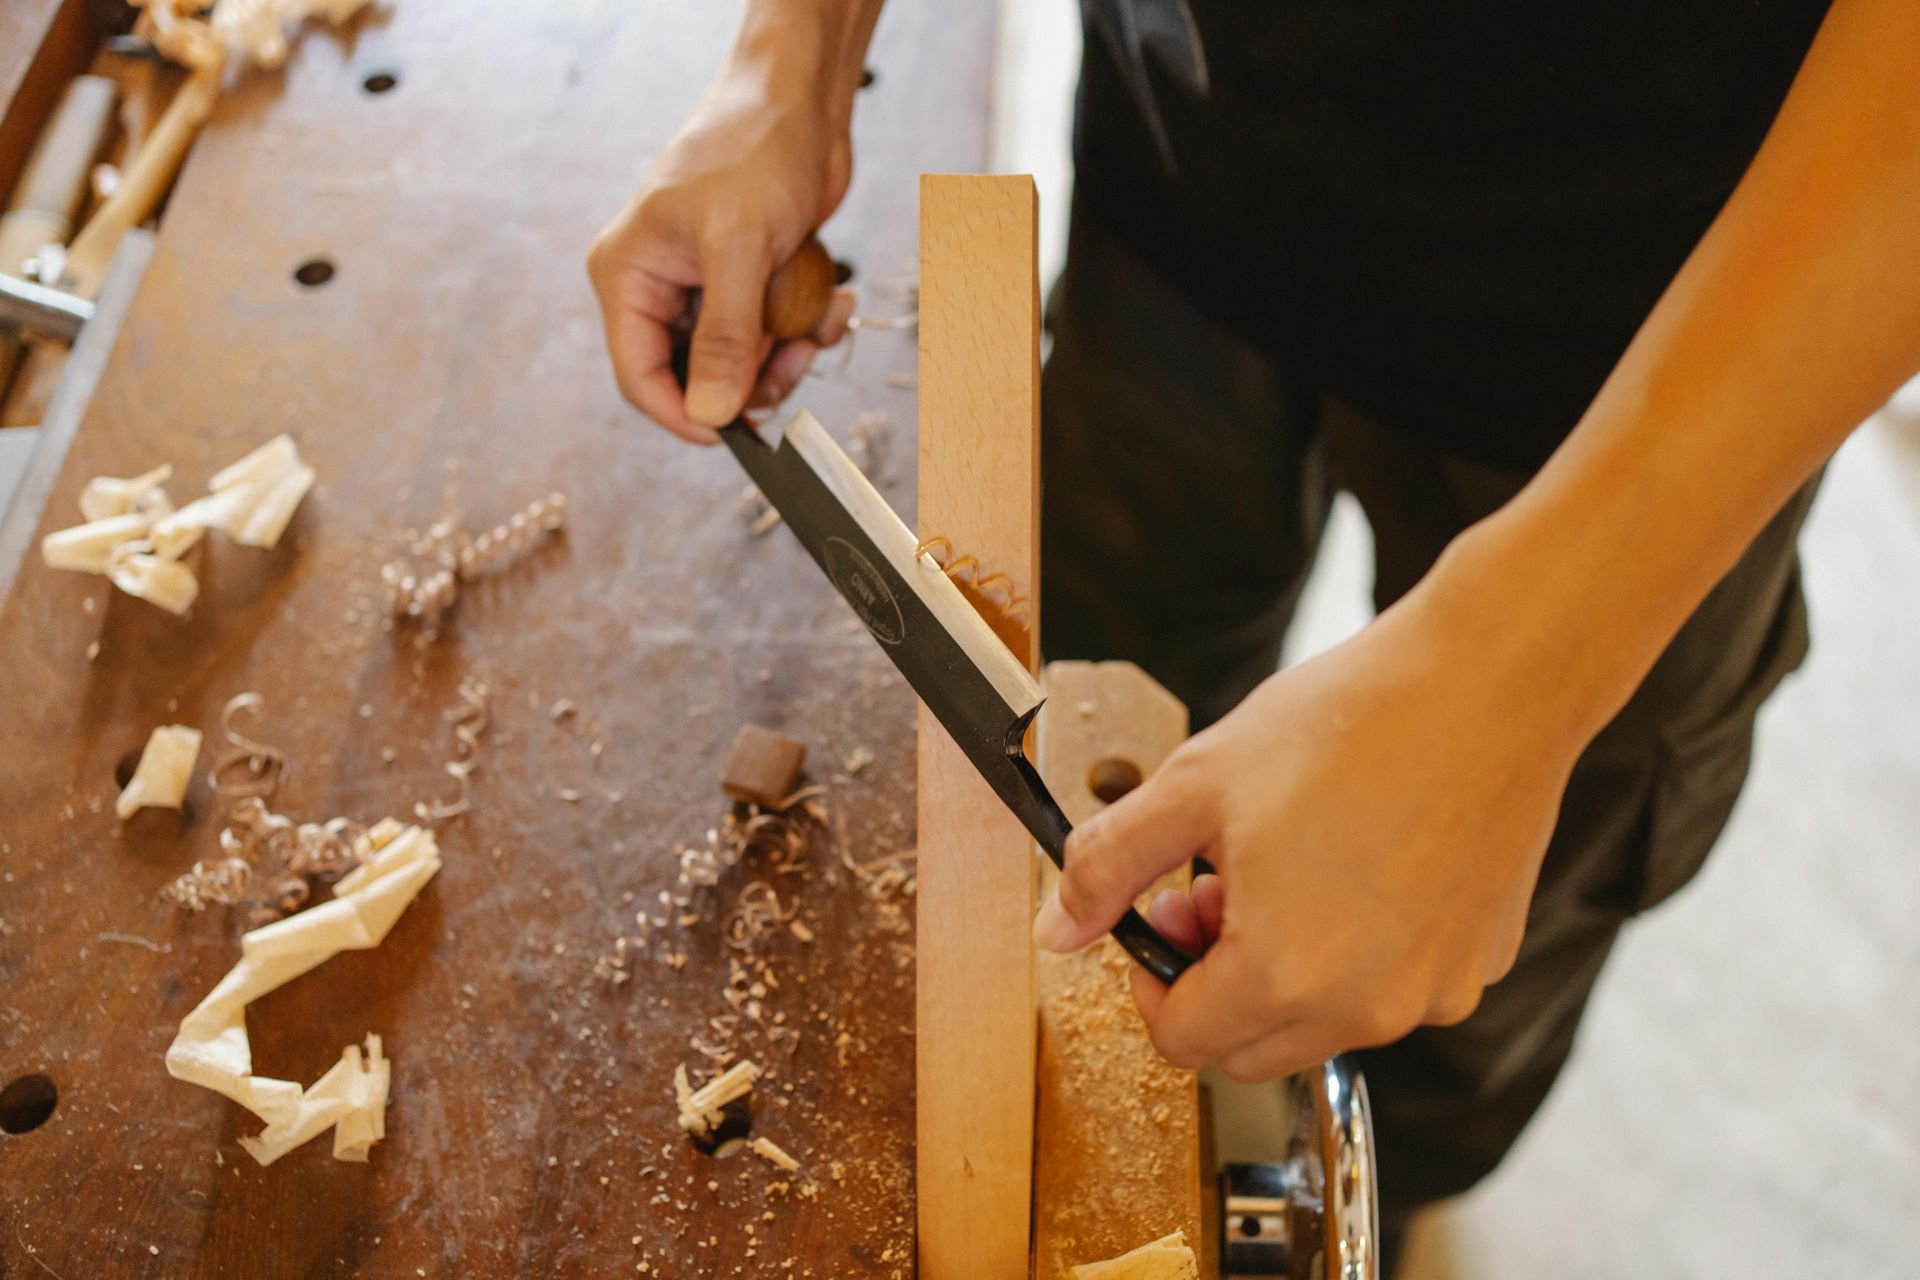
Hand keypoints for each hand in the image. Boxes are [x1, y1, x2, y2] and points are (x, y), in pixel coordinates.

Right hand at [587, 67, 855, 442]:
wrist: (801, 102)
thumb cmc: (753, 149)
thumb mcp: (738, 247)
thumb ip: (724, 336)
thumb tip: (710, 412)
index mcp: (627, 276)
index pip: (639, 376)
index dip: (685, 414)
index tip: (735, 434)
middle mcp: (659, 287)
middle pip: (696, 377)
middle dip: (751, 379)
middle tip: (794, 361)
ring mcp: (706, 287)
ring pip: (742, 363)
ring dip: (789, 352)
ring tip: (818, 320)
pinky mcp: (749, 284)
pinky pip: (774, 334)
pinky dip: (807, 326)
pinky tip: (831, 299)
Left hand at [1032, 578, 1588, 1081]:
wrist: (1488, 683)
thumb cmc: (1348, 724)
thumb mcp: (1194, 784)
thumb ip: (1109, 865)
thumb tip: (1056, 929)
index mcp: (1285, 973)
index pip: (1182, 1041)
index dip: (1151, 980)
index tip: (1162, 916)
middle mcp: (1368, 1008)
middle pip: (1250, 1047)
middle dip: (1213, 979)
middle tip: (1215, 887)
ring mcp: (1433, 993)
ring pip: (1323, 1021)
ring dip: (1284, 968)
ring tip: (1289, 864)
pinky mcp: (1480, 965)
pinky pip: (1394, 988)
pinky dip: (1360, 951)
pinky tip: (1361, 862)